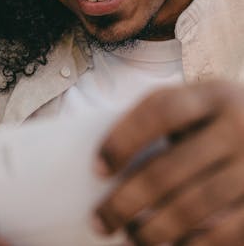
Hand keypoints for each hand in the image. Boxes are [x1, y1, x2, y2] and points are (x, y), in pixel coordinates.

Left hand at [94, 81, 243, 244]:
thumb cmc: (222, 123)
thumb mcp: (201, 106)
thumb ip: (163, 121)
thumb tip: (107, 167)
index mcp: (212, 97)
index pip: (159, 112)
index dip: (123, 139)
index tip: (97, 169)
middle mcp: (239, 128)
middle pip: (166, 170)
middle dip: (124, 202)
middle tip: (99, 221)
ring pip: (191, 207)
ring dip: (152, 230)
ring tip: (129, 238)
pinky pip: (225, 233)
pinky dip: (192, 245)